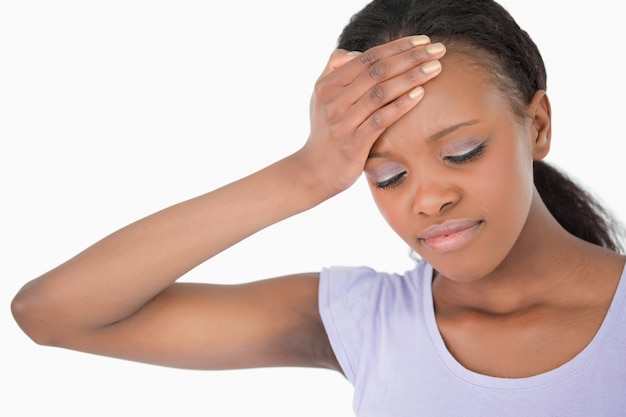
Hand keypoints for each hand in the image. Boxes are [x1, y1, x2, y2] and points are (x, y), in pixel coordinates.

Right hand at [298, 35, 445, 195]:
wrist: (314, 171)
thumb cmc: (326, 132)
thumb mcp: (322, 98)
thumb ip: (334, 71)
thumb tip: (356, 53)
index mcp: (327, 85)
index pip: (367, 58)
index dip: (397, 47)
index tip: (423, 40)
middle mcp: (332, 101)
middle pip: (377, 72)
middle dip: (410, 57)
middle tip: (438, 49)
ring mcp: (342, 123)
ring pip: (380, 93)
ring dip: (411, 77)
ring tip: (435, 67)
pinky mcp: (353, 144)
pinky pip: (380, 120)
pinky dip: (401, 105)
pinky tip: (420, 94)